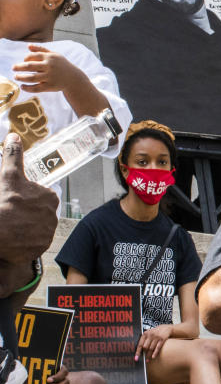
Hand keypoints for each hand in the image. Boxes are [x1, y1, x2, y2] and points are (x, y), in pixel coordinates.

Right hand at [0, 133, 58, 294]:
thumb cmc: (3, 202)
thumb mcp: (8, 176)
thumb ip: (13, 156)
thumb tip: (14, 137)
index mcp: (50, 197)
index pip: (40, 196)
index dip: (25, 198)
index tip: (15, 201)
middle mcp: (54, 215)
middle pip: (38, 212)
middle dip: (26, 212)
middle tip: (11, 213)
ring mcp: (48, 232)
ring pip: (36, 227)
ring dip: (25, 227)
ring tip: (11, 225)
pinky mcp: (42, 246)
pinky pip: (34, 242)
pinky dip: (25, 241)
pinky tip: (14, 237)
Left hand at [12, 45, 87, 94]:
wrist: (74, 78)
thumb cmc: (62, 65)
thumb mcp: (54, 55)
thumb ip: (41, 50)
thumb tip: (28, 46)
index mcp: (50, 58)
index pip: (32, 56)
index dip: (25, 58)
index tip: (23, 61)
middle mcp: (49, 67)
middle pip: (30, 66)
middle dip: (19, 67)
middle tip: (13, 68)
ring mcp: (50, 77)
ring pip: (32, 78)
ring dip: (21, 77)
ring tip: (16, 77)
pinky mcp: (51, 86)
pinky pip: (37, 88)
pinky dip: (28, 88)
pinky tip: (23, 87)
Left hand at [135, 324, 173, 361]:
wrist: (166, 328)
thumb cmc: (155, 332)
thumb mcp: (149, 333)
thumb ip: (144, 340)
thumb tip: (140, 350)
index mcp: (145, 334)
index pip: (140, 344)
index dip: (138, 352)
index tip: (136, 358)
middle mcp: (150, 335)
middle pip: (145, 347)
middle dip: (144, 354)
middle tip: (144, 359)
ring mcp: (157, 337)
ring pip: (151, 348)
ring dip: (149, 355)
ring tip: (147, 360)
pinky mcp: (162, 339)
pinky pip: (157, 348)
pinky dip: (155, 353)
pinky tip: (153, 357)